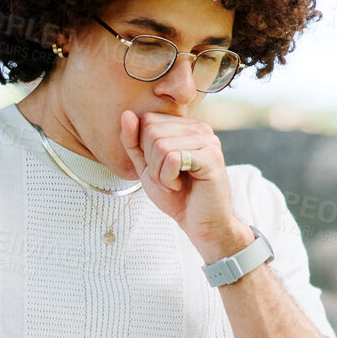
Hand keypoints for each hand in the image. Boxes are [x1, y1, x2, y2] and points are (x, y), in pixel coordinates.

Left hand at [118, 109, 247, 260]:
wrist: (201, 223)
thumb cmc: (176, 196)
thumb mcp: (146, 166)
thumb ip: (134, 142)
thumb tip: (125, 114)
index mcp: (185, 126)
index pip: (147, 120)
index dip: (144, 149)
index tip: (160, 168)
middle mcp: (199, 127)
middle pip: (151, 131)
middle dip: (151, 162)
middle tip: (166, 179)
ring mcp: (207, 140)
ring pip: (160, 145)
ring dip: (159, 174)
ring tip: (173, 184)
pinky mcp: (211, 156)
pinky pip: (172, 159)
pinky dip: (168, 179)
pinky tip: (180, 186)